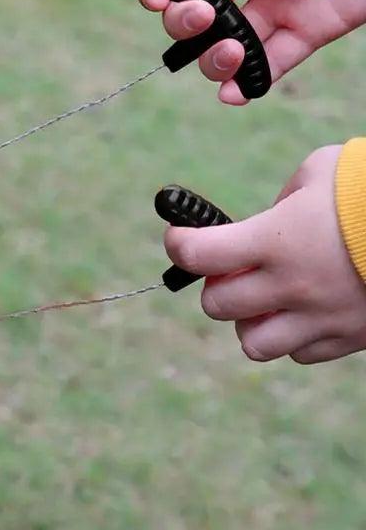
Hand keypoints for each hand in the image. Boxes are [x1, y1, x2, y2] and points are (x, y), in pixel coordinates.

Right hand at [137, 0, 365, 103]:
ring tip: (235, 51)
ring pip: (224, 49)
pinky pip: (269, 66)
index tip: (155, 0)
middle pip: (189, 17)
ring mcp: (272, 9)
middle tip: (208, 17)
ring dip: (215, 60)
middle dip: (184, 25)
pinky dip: (248, 85)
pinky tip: (234, 93)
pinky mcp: (305, 32)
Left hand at [165, 146, 365, 363]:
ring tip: (267, 298)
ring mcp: (320, 317)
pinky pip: (299, 354)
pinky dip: (291, 337)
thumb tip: (262, 223)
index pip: (197, 255)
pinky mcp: (349, 338)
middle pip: (216, 306)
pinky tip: (304, 310)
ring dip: (249, 320)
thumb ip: (280, 200)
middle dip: (216, 286)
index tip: (181, 238)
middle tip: (234, 268)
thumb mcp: (318, 174)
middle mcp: (290, 285)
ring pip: (253, 345)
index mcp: (274, 240)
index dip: (180, 245)